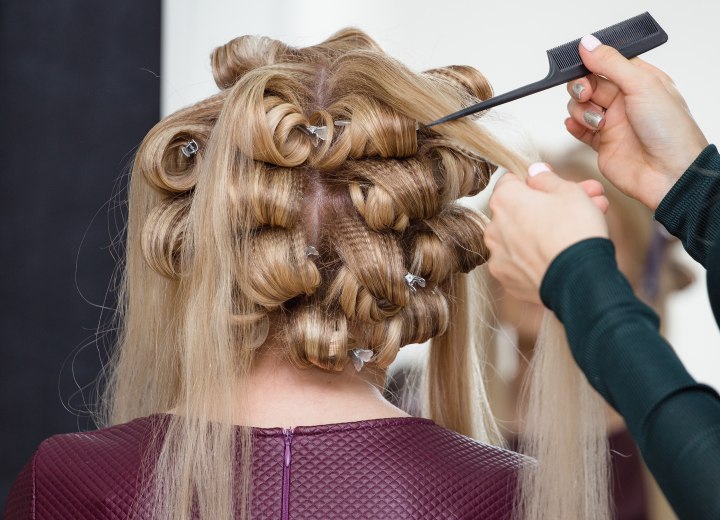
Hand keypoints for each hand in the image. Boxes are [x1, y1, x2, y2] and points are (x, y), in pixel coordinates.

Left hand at [485, 163, 608, 303]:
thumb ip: (547, 179)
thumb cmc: (574, 233)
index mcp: (505, 200)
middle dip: (545, 209)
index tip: (552, 189)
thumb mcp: (569, 191)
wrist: (580, 279)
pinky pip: (520, 262)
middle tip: (577, 209)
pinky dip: (535, 259)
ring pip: (519, 238)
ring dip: (542, 233)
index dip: (535, 184)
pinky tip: (558, 258)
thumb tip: (536, 172)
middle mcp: (494, 228)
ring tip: (573, 235)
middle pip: (518, 212)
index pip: (511, 182)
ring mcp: (498, 256)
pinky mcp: (506, 279)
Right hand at [565, 35, 707, 209]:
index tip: (584, 67)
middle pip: (589, 84)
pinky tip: (578, 126)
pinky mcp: (602, 144)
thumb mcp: (642, 85)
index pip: (607, 64)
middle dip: (581, 87)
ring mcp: (613, 123)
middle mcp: (625, 101)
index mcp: (641, 82)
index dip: (592, 65)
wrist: (669, 174)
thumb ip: (611, 64)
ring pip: (580, 107)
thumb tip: (588, 45)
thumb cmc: (670, 132)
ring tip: (597, 122)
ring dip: (581, 111)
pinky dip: (573, 126)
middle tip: (586, 95)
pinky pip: (579, 130)